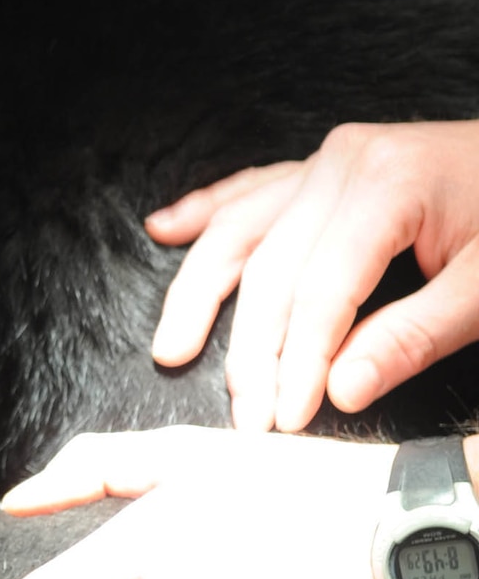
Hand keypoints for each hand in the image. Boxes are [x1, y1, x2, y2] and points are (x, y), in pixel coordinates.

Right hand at [147, 121, 478, 431]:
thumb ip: (413, 339)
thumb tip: (341, 388)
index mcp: (386, 182)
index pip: (321, 290)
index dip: (297, 361)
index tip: (285, 421)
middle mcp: (344, 161)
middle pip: (273, 268)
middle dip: (252, 351)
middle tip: (245, 417)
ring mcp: (330, 158)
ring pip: (244, 230)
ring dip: (202, 291)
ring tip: (171, 345)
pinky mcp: (328, 164)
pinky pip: (253, 190)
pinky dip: (208, 213)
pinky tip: (166, 229)